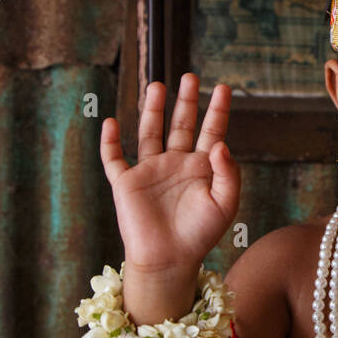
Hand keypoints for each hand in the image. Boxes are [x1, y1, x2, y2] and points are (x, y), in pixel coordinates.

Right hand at [99, 73, 239, 273]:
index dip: (217, 110)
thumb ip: (228, 173)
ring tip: (157, 85)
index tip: (224, 88)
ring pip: (149, 132)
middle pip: (180, 124)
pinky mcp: (126, 183)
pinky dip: (109, 141)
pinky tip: (111, 122)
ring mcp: (149, 171)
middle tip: (190, 77)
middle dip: (185, 101)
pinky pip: (114, 158)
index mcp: (200, 168)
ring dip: (152, 110)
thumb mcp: (225, 204)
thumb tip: (219, 143)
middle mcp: (175, 164)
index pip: (210, 131)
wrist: (170, 260)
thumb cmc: (200, 235)